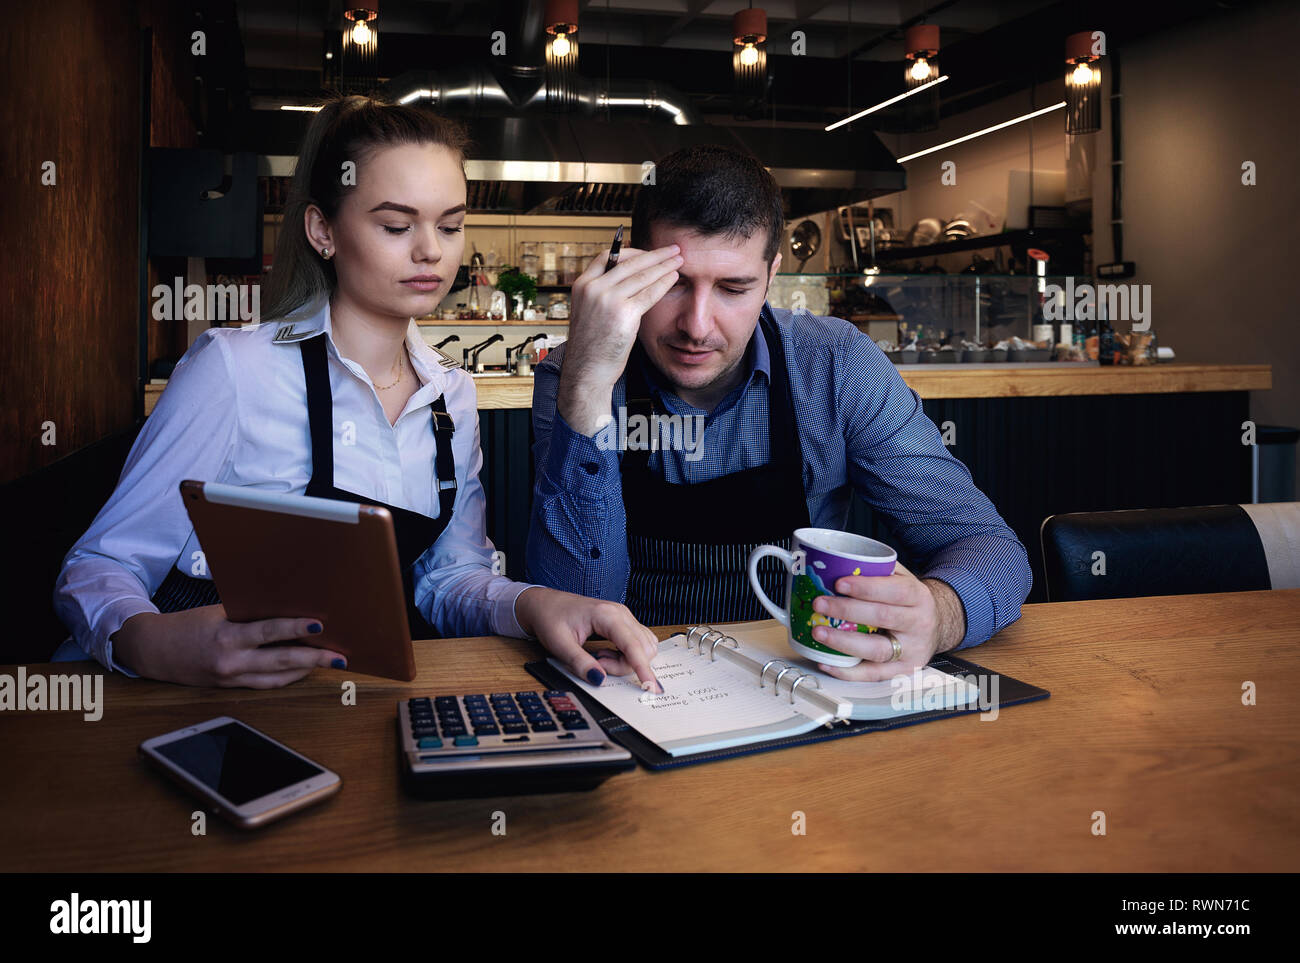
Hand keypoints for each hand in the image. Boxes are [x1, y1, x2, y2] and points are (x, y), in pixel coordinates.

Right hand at [111, 606, 346, 687]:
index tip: (320, 625)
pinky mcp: (231, 687)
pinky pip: (266, 685)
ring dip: (305, 671)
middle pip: (281, 662)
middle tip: (340, 657)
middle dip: (314, 659)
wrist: (154, 650)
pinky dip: (287, 677)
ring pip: (277, 678)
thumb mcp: (217, 612)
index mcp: (226, 637)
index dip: (296, 629)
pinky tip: (304, 669)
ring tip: (330, 663)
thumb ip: (249, 613)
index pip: (268, 632)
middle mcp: (230, 662)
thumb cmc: (188, 625)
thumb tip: (287, 607)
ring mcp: (231, 679)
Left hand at [515, 586, 662, 691]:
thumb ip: (580, 663)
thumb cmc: (550, 618)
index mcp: (606, 615)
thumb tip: (600, 679)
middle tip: (597, 664)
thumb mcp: (559, 644)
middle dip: (623, 666)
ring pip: (643, 647)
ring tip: (599, 658)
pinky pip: (638, 643)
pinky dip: (627, 655)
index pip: (633, 646)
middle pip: (642, 649)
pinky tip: (608, 653)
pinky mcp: (624, 622)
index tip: (651, 687)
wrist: (545, 604)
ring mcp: (624, 616)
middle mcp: (621, 613)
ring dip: (626, 661)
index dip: (643, 669)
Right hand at [557, 244, 682, 435]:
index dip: (630, 251)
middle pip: (629, 262)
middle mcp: (593, 288)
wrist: (587, 371)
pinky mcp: (624, 314)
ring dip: (664, 265)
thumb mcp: (589, 311)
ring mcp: (608, 300)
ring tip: (678, 260)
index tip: (647, 252)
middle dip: (655, 254)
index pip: (607, 256)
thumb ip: (603, 293)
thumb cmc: (591, 345)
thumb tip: (630, 278)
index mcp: (581, 285)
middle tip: (672, 249)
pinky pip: (649, 293)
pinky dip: (664, 282)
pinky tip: (674, 277)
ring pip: (642, 275)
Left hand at [806, 563, 966, 681]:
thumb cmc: (910, 601)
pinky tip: (827, 662)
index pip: (895, 591)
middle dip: (847, 611)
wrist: (937, 626)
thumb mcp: (903, 579)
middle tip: (820, 604)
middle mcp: (918, 624)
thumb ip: (879, 570)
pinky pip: (873, 674)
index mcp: (919, 597)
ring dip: (844, 642)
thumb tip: (839, 562)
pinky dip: (848, 671)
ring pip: (877, 649)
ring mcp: (911, 651)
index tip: (839, 583)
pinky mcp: (902, 671)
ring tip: (819, 632)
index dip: (866, 588)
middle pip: (882, 618)